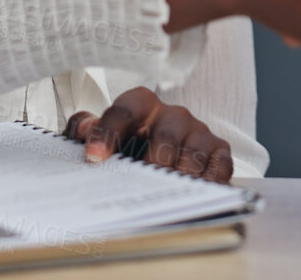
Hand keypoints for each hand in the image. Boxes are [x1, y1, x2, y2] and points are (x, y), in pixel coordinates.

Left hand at [65, 87, 233, 182]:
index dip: (108, 134)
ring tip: (167, 195)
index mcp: (142, 103)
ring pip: (192, 152)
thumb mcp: (104, 131)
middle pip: (165, 135)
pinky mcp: (218, 150)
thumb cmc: (130, 140)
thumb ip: (85, 127)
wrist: (160, 145)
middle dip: (152, 161)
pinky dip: (208, 182)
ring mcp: (199, 131)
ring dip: (180, 176)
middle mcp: (173, 114)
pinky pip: (219, 166)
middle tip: (139, 183)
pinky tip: (194, 196)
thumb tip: (82, 129)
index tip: (93, 158)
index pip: (125, 111)